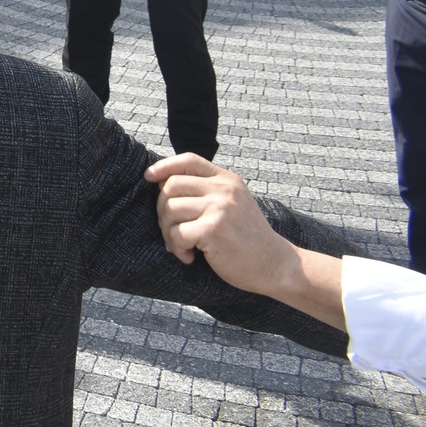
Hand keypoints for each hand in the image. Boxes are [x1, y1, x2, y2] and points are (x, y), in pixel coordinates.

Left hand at [145, 153, 297, 292]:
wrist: (276, 266)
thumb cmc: (246, 238)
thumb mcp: (233, 204)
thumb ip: (207, 190)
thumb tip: (160, 182)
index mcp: (227, 180)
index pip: (188, 160)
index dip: (164, 166)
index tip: (149, 177)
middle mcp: (224, 189)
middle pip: (170, 187)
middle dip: (162, 210)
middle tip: (172, 230)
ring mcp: (220, 207)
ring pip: (169, 210)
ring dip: (168, 232)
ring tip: (182, 246)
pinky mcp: (214, 229)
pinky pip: (176, 233)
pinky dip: (177, 248)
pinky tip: (190, 257)